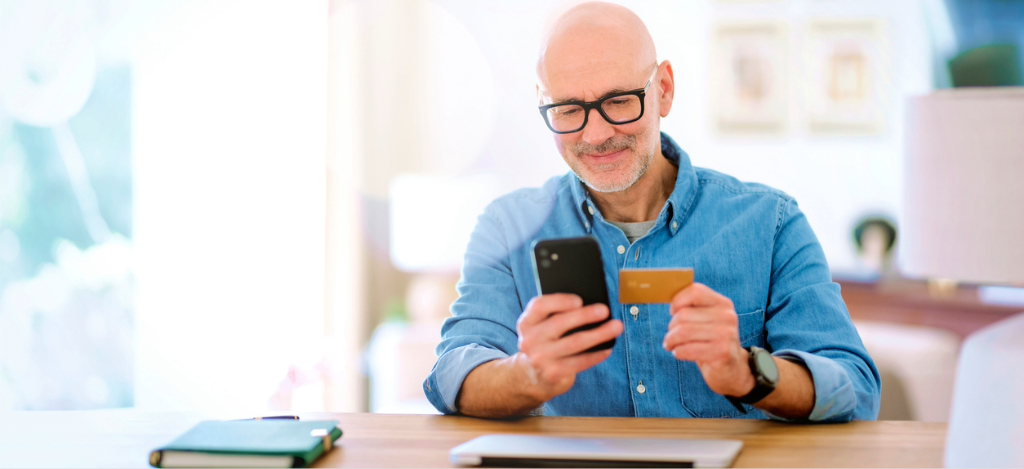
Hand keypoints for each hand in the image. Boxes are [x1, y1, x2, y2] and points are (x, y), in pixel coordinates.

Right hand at [514, 293, 623, 402]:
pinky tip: (608, 348)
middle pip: (559, 323)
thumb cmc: (544, 343)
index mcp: (526, 323)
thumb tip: (591, 306)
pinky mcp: (553, 374)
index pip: (539, 306)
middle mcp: (529, 340)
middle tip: (605, 310)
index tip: (580, 300)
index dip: (559, 301)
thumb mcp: (541, 328)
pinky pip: (580, 362)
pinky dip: (596, 355)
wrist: (531, 377)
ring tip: (616, 327)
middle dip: (584, 315)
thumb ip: (556, 315)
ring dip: (599, 334)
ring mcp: (540, 359)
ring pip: (574, 343)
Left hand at [662, 283, 754, 397]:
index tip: (673, 312)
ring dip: (671, 340)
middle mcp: (727, 316)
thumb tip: (670, 302)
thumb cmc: (711, 342)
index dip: (678, 301)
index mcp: (723, 304)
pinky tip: (679, 354)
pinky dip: (678, 352)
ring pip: (683, 331)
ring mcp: (726, 334)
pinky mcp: (721, 352)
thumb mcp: (707, 321)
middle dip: (671, 327)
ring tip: (670, 345)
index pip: (695, 291)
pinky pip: (687, 349)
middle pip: (684, 314)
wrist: (732, 370)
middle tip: (670, 337)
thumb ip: (693, 308)